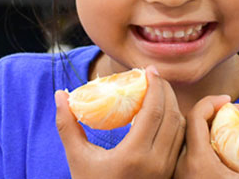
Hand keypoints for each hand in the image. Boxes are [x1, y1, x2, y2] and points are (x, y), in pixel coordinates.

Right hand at [55, 66, 185, 178]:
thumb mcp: (77, 159)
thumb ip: (67, 126)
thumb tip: (59, 95)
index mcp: (134, 156)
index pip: (154, 112)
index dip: (155, 86)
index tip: (149, 70)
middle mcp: (156, 163)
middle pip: (171, 116)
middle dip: (166, 91)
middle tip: (154, 76)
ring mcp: (166, 170)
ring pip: (179, 129)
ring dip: (172, 106)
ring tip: (158, 92)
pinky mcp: (170, 174)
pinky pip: (179, 141)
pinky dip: (174, 123)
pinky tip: (162, 114)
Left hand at [174, 95, 238, 178]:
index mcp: (195, 160)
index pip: (196, 116)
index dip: (213, 102)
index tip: (232, 102)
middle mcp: (179, 164)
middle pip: (187, 124)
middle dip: (210, 113)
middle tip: (232, 114)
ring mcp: (175, 173)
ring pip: (182, 139)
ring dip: (201, 128)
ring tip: (223, 128)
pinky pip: (182, 153)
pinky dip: (196, 144)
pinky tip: (213, 149)